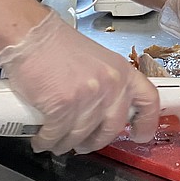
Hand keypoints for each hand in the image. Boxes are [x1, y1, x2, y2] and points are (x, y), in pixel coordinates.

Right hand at [0, 11, 159, 153]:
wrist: (31, 36)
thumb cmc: (57, 47)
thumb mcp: (97, 61)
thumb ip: (108, 85)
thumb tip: (107, 111)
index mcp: (122, 71)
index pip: (148, 100)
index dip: (147, 122)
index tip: (140, 135)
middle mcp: (111, 84)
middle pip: (112, 129)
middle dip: (94, 142)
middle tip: (83, 144)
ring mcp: (88, 96)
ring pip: (81, 136)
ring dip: (66, 144)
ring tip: (56, 141)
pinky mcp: (63, 105)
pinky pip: (57, 135)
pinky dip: (47, 141)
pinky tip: (41, 139)